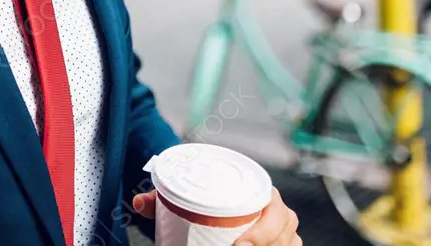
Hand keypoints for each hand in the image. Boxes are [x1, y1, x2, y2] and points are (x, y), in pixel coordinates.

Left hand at [132, 186, 300, 245]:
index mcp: (260, 190)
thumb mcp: (183, 197)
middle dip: (266, 244)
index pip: (275, 208)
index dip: (263, 230)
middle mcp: (278, 210)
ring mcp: (284, 230)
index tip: (239, 245)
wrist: (215, 202)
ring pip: (291, 243)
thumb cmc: (205, 198)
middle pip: (286, 231)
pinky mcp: (282, 243)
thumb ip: (160, 199)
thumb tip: (138, 203)